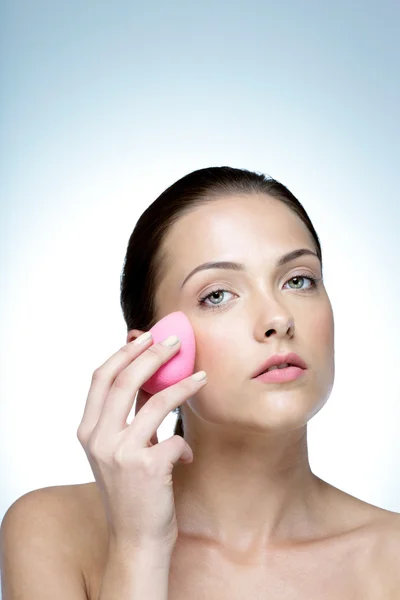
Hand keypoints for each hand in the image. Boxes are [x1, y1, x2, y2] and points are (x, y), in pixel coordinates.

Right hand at [77, 333, 206, 551]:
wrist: (136, 540)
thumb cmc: (132, 490)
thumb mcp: (120, 449)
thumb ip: (130, 413)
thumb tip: (147, 373)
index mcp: (88, 430)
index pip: (101, 377)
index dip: (123, 352)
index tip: (145, 336)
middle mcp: (98, 439)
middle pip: (124, 380)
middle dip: (152, 354)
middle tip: (176, 341)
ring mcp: (120, 453)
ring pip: (155, 402)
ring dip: (183, 385)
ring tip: (201, 376)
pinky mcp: (146, 468)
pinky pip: (175, 438)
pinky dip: (185, 444)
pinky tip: (188, 455)